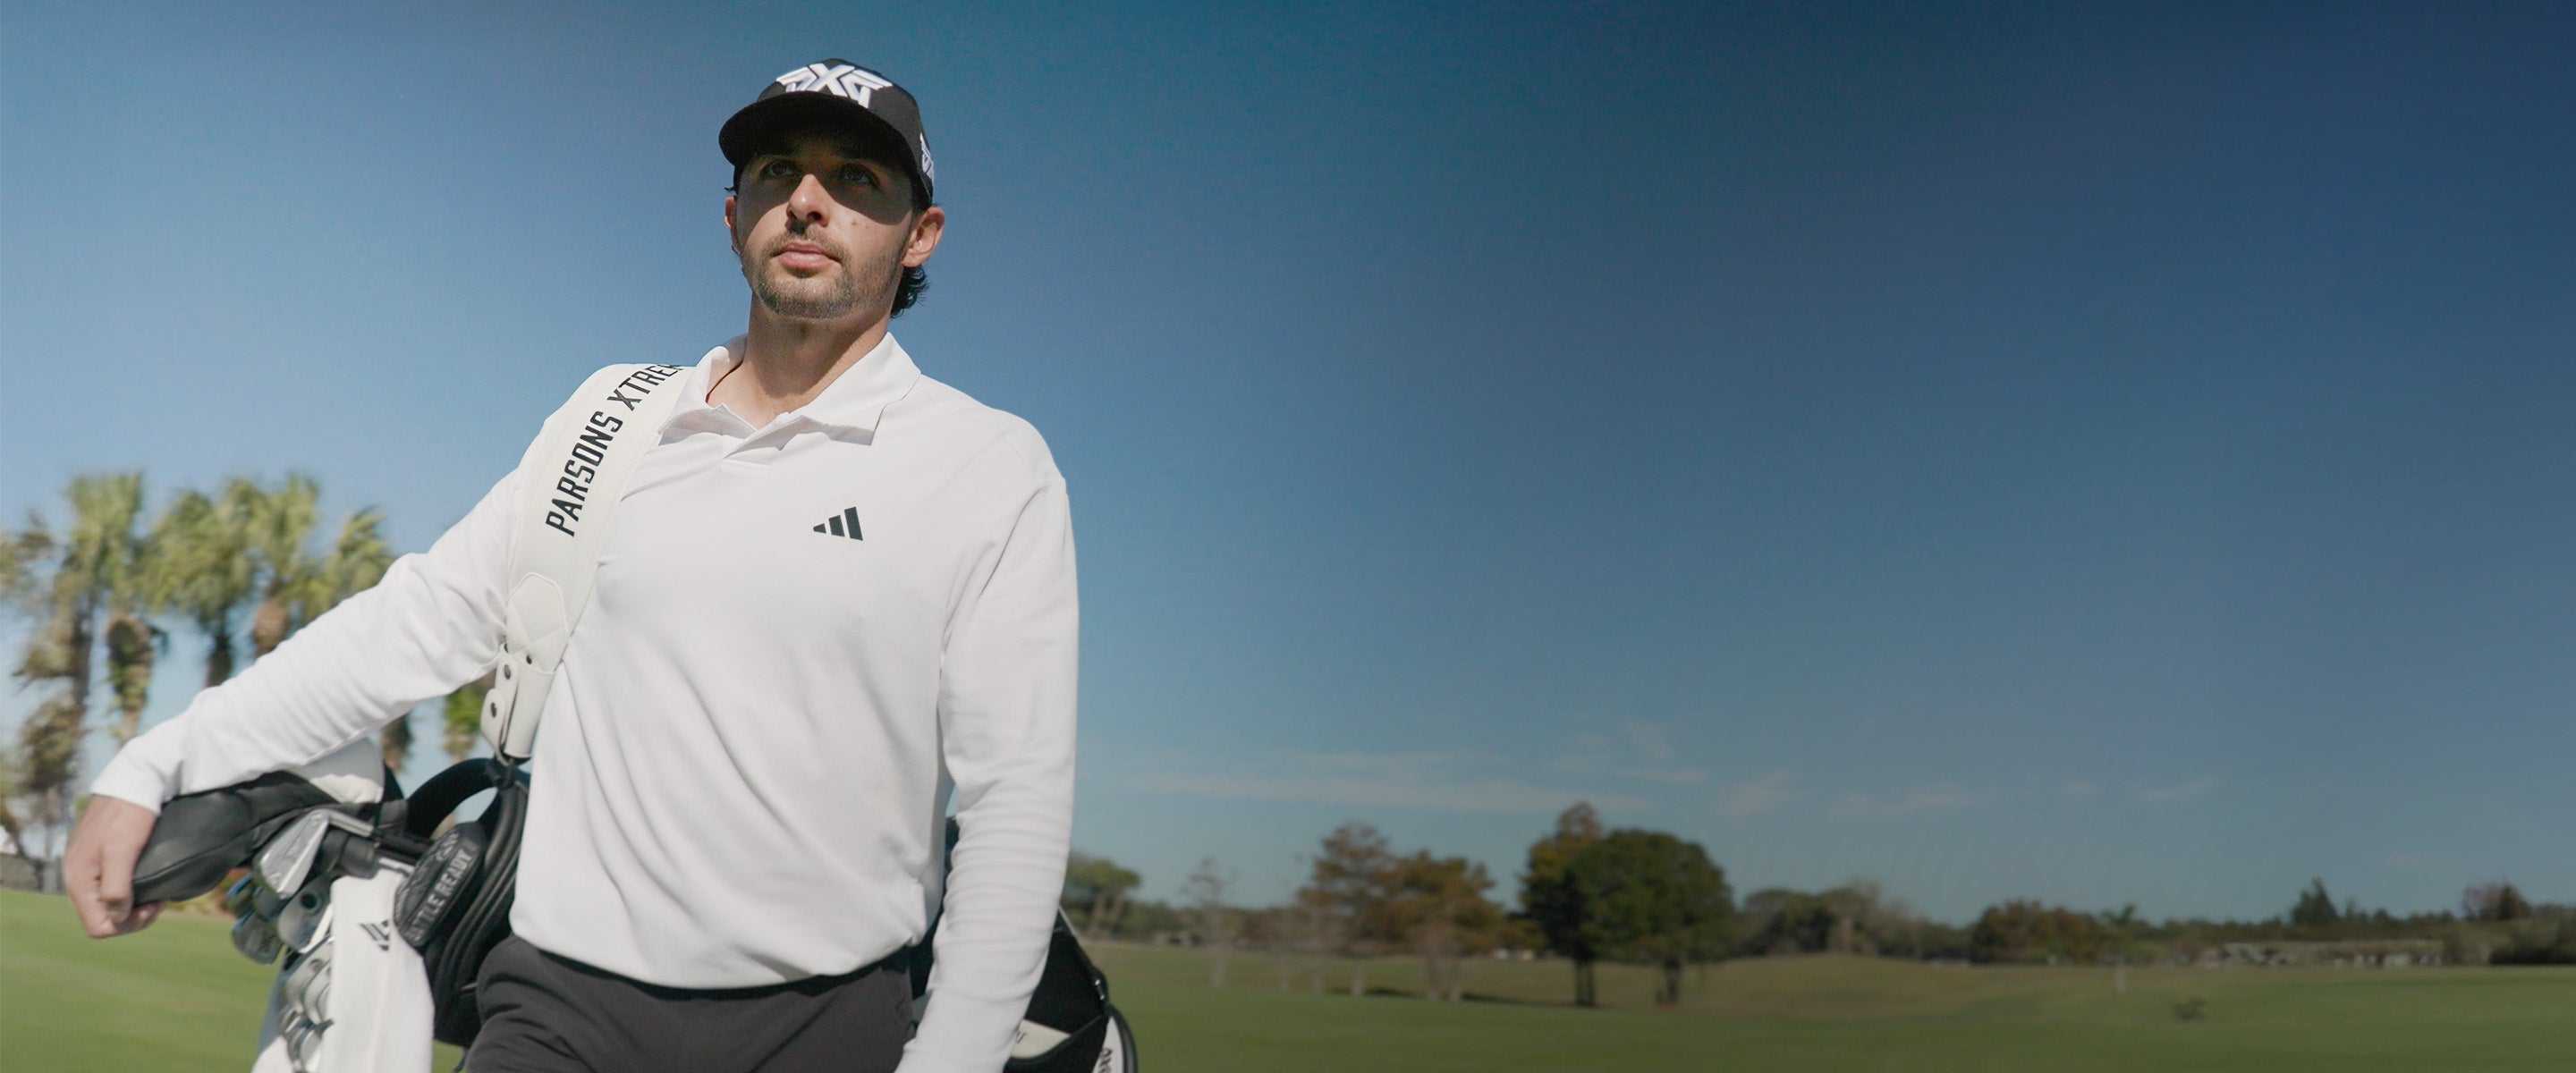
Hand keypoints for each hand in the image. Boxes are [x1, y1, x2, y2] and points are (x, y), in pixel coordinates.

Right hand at [64, 795, 163, 937]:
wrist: (133, 780)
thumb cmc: (129, 813)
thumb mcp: (122, 849)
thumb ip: (116, 886)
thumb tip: (117, 917)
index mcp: (79, 880)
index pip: (97, 926)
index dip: (127, 925)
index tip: (152, 906)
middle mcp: (78, 878)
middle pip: (101, 918)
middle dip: (131, 918)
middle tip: (158, 903)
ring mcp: (88, 869)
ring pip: (106, 906)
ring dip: (131, 908)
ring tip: (155, 896)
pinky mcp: (98, 860)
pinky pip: (109, 890)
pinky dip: (128, 894)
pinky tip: (146, 885)